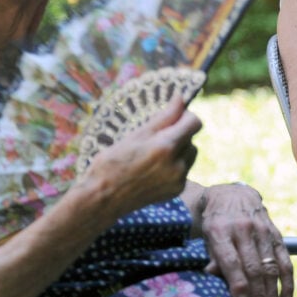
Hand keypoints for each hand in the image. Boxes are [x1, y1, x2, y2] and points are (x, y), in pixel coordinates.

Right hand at [83, 95, 201, 218]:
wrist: (102, 198)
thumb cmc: (113, 162)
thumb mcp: (136, 134)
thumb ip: (164, 117)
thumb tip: (181, 98)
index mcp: (166, 147)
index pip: (194, 123)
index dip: (185, 116)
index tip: (173, 117)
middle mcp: (176, 165)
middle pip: (191, 138)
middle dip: (179, 134)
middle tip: (154, 139)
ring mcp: (178, 180)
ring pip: (190, 154)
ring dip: (179, 150)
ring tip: (154, 154)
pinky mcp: (176, 191)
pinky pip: (184, 170)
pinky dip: (174, 165)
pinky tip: (154, 169)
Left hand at [200, 183, 292, 296]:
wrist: (231, 195)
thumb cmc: (214, 222)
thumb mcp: (205, 235)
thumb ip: (211, 257)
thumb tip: (211, 277)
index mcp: (221, 230)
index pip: (232, 261)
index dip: (238, 285)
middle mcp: (244, 229)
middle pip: (254, 268)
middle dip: (258, 296)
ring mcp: (263, 230)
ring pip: (270, 267)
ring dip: (273, 295)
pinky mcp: (276, 233)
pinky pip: (285, 260)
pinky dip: (288, 282)